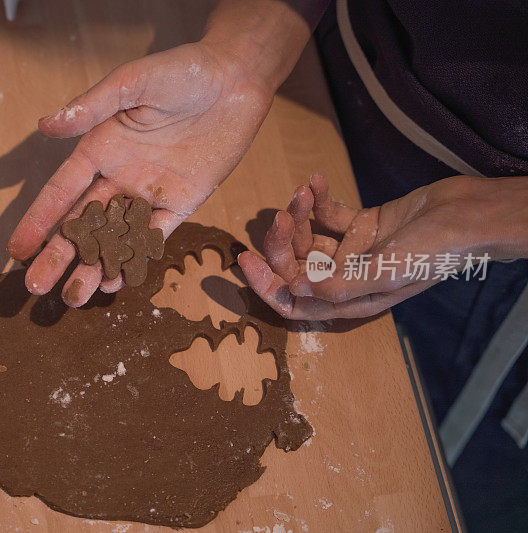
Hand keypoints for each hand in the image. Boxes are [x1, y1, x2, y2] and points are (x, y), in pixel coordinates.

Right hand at [7, 40, 272, 304]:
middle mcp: (119, 175)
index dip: (38, 221)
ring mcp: (149, 192)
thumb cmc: (181, 72)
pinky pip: (154, 235)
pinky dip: (136, 258)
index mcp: (100, 148)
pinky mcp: (181, 202)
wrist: (234, 79)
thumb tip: (45, 125)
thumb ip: (91, 107)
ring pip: (116, 237)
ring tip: (75, 298)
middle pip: (82, 223)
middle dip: (59, 256)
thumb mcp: (132, 82)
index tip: (16, 250)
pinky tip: (115, 281)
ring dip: (95, 266)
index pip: (61, 192)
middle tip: (35, 287)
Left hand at [238, 174, 527, 319]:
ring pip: (309, 238)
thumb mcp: (386, 271)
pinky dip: (318, 200)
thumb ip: (340, 285)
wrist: (470, 214)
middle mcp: (346, 279)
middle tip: (280, 215)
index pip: (294, 302)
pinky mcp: (363, 224)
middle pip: (296, 266)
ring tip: (304, 192)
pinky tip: (317, 180)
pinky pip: (329, 215)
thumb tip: (294, 290)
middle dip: (283, 242)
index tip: (246, 259)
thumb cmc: (434, 249)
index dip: (266, 286)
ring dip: (300, 215)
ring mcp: (353, 251)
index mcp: (349, 300)